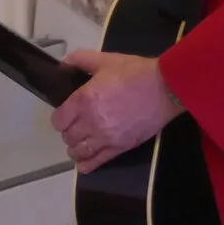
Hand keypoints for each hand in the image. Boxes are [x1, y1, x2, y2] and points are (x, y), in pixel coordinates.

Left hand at [52, 50, 184, 171]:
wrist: (165, 88)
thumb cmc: (136, 73)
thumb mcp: (106, 60)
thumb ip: (81, 59)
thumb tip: (63, 64)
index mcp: (84, 100)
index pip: (59, 120)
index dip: (60, 118)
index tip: (65, 115)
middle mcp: (91, 122)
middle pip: (68, 136)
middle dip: (68, 132)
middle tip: (75, 127)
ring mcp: (105, 138)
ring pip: (79, 151)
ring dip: (75, 148)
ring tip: (79, 144)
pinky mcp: (120, 148)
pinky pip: (97, 161)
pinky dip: (87, 165)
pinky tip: (83, 164)